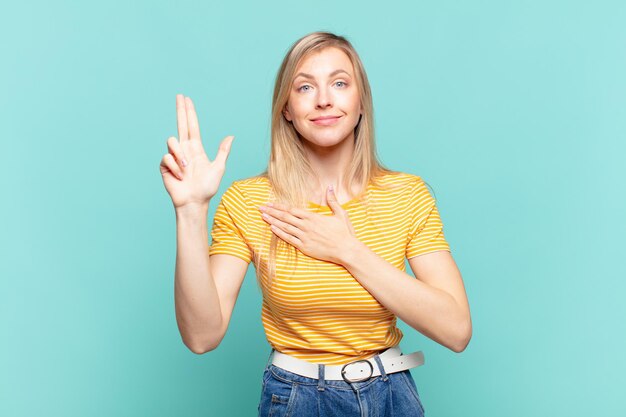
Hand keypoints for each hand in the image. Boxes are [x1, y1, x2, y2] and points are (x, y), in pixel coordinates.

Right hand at [159, 94, 234, 208]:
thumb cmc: (207, 188)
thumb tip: (231, 136)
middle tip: (179, 96)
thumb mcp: (218, 168)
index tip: (187, 99)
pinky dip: (175, 167)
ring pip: (172, 141)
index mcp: (196, 149)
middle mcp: (184, 150)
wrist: (194, 202)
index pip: (192, 126)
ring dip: (180, 156)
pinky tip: (179, 176)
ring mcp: (173, 157)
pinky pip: (167, 157)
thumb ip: (223, 151)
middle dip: (180, 110)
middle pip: (180, 125)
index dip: (190, 113)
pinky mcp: (164, 166)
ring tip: (186, 170)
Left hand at [258, 185, 357, 264]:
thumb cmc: (344, 232)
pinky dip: (280, 233)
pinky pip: (289, 239)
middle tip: (261, 208)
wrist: (346, 250)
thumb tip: (330, 187)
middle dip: (272, 212)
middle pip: (285, 217)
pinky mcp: (304, 247)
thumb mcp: (340, 214)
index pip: (292, 209)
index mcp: (313, 217)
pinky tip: (272, 228)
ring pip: (285, 227)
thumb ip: (332, 200)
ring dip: (272, 221)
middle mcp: (306, 226)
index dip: (280, 206)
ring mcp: (304, 237)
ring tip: (263, 216)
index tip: (270, 203)